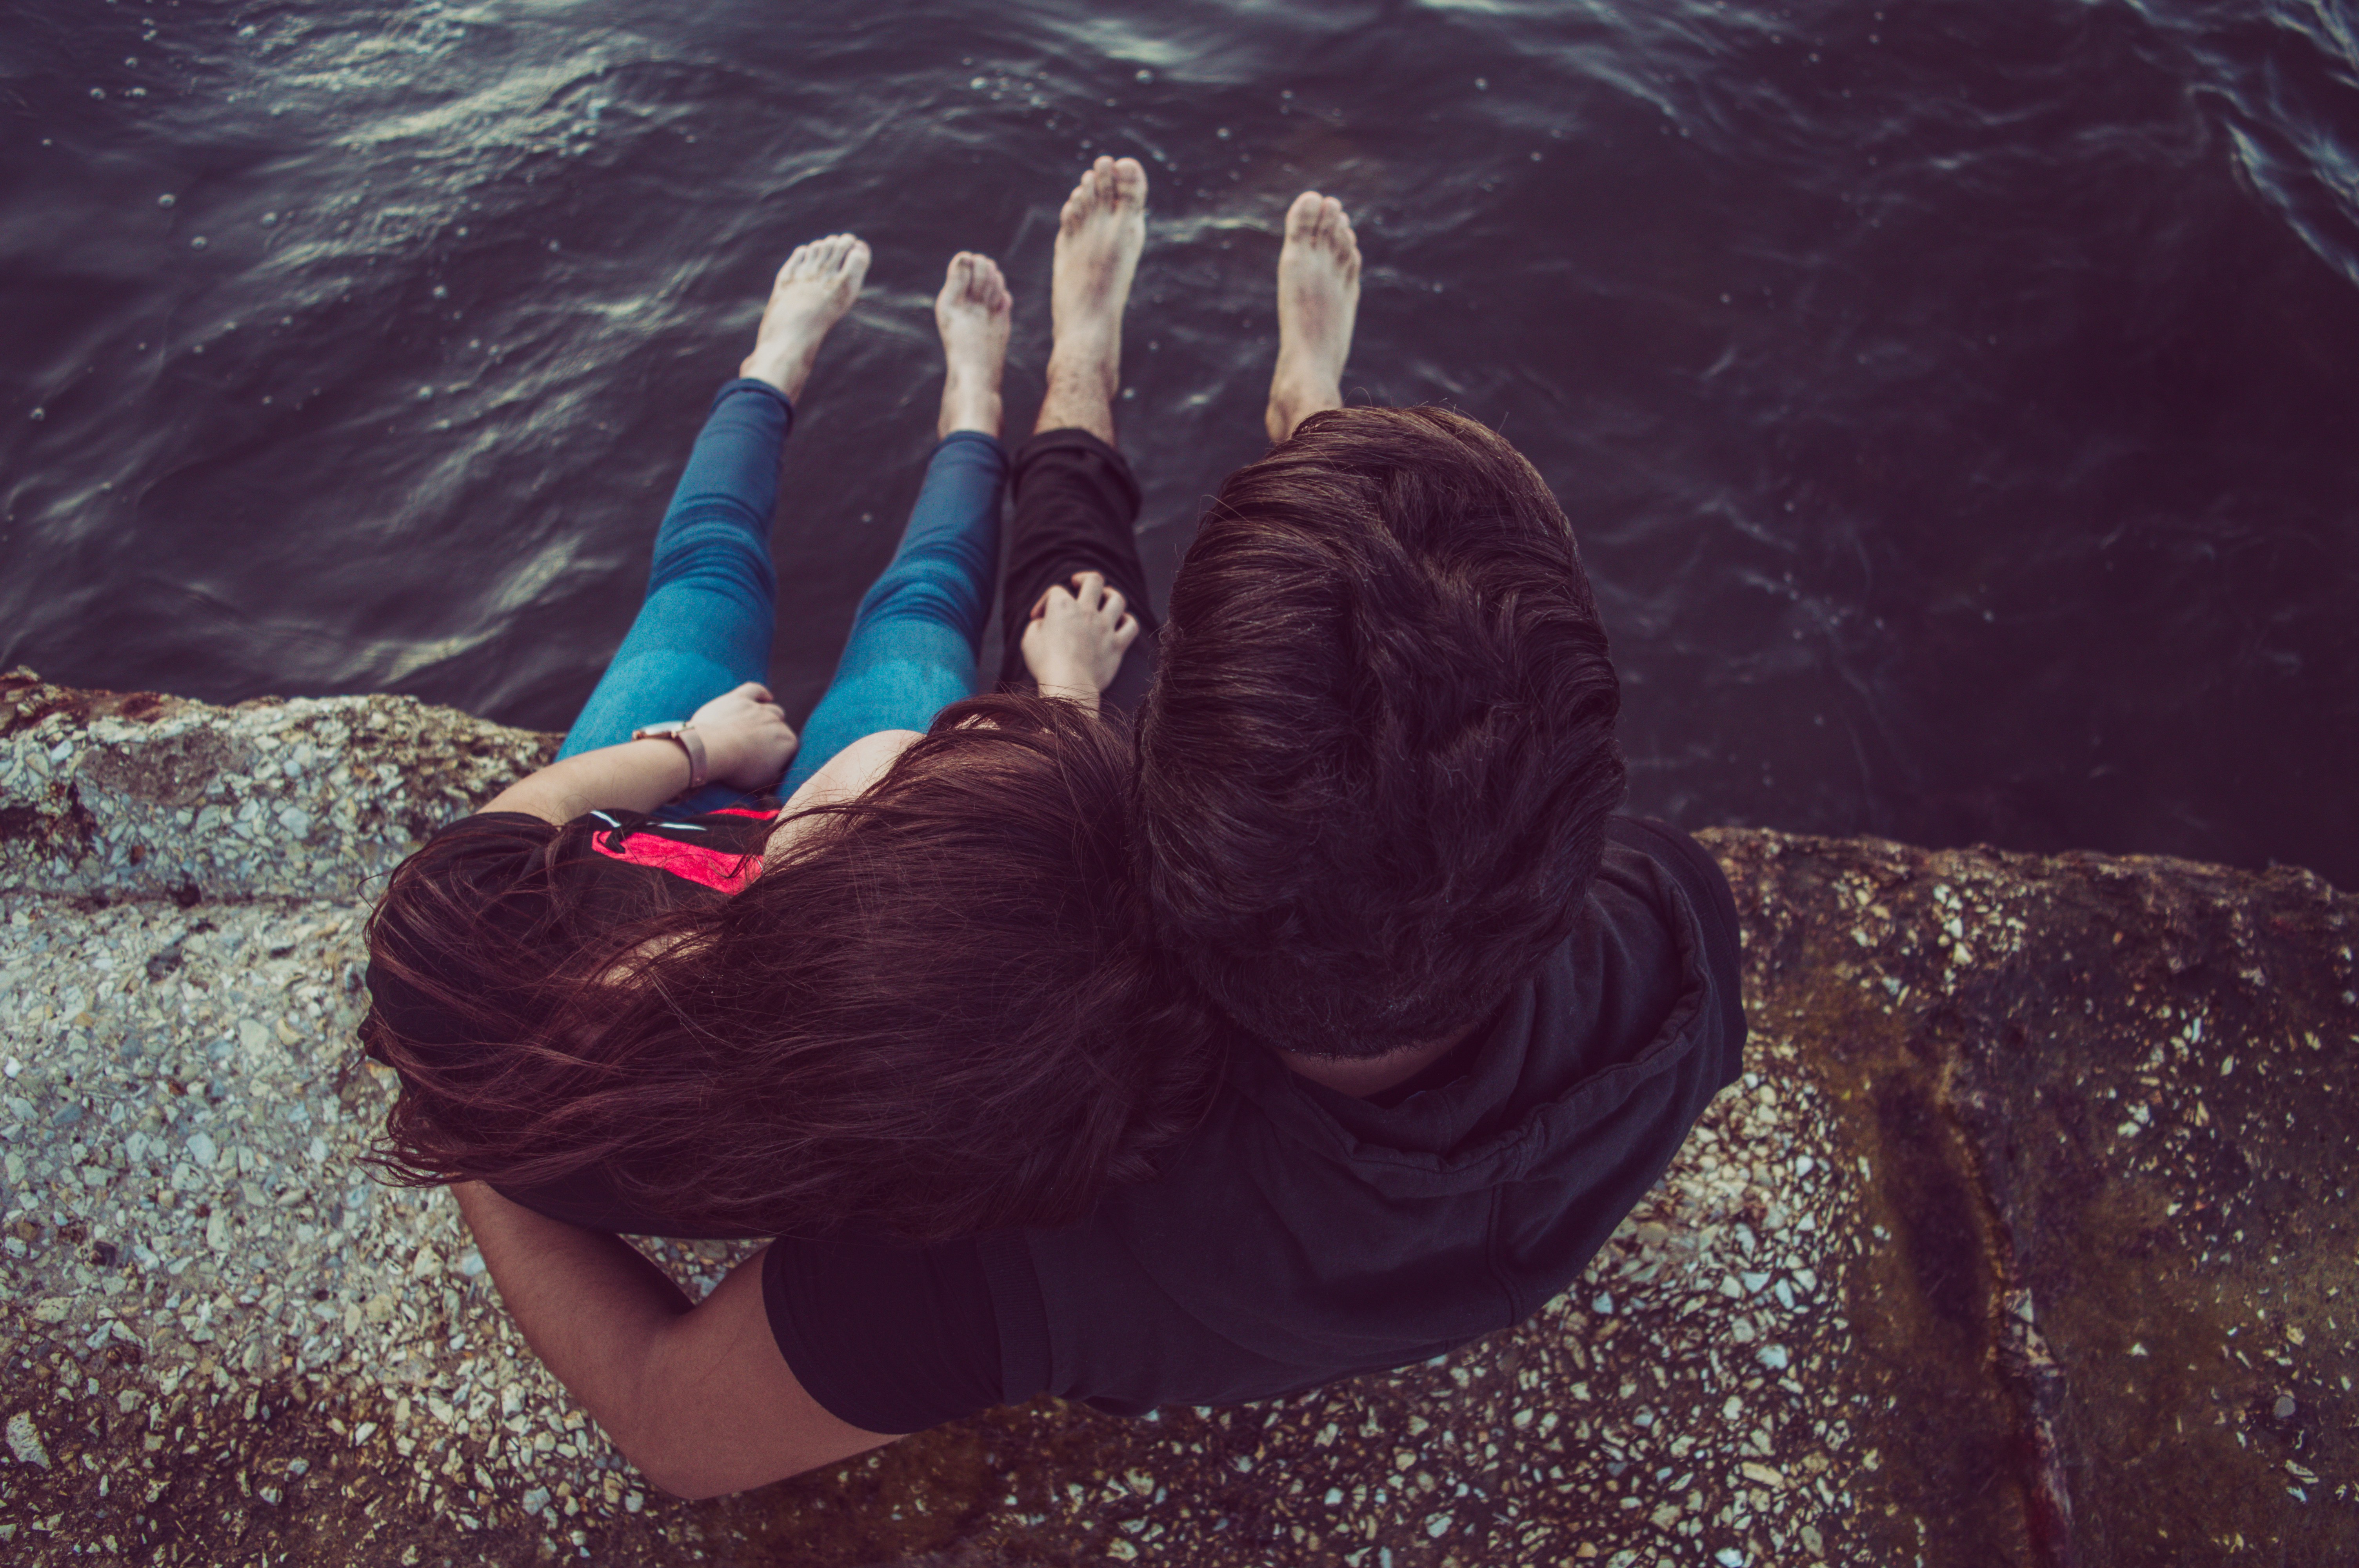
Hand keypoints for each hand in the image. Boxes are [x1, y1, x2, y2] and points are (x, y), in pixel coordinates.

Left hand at [687, 683, 798, 789]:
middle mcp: (777, 722)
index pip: (791, 746)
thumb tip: (778, 775)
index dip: (781, 754)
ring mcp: (758, 708)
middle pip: (780, 727)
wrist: (714, 750)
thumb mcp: (762, 782)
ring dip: (768, 718)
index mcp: (788, 742)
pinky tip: (765, 697)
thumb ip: (775, 774)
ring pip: (771, 710)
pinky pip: (755, 690)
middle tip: (759, 748)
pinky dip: (760, 693)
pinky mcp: (740, 699)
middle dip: (772, 736)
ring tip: (758, 728)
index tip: (770, 762)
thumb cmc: (738, 769)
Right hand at [1021, 572, 1139, 705]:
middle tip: (1077, 584)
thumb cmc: (1045, 664)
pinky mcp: (1117, 645)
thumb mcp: (1029, 640)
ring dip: (1110, 595)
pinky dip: (1127, 621)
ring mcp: (1105, 627)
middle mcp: (1087, 611)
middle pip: (1093, 580)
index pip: (1055, 591)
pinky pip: (1131, 626)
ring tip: (1103, 598)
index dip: (1045, 603)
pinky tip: (1120, 622)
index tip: (1039, 620)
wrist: (1068, 686)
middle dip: (1084, 579)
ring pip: (1117, 598)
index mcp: (1063, 606)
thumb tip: (1044, 623)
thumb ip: (1037, 625)